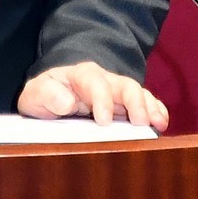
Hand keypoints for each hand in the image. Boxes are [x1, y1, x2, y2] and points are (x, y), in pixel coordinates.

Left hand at [18, 61, 168, 131]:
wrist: (55, 91)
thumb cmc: (47, 93)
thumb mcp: (36, 93)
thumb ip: (46, 94)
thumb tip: (66, 102)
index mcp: (79, 76)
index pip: (93, 82)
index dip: (101, 100)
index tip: (104, 121)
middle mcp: (103, 80)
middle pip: (123, 84)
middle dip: (134, 101)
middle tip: (140, 122)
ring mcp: (117, 90)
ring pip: (138, 92)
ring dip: (149, 107)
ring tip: (157, 123)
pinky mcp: (127, 103)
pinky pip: (146, 102)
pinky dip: (156, 110)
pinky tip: (161, 122)